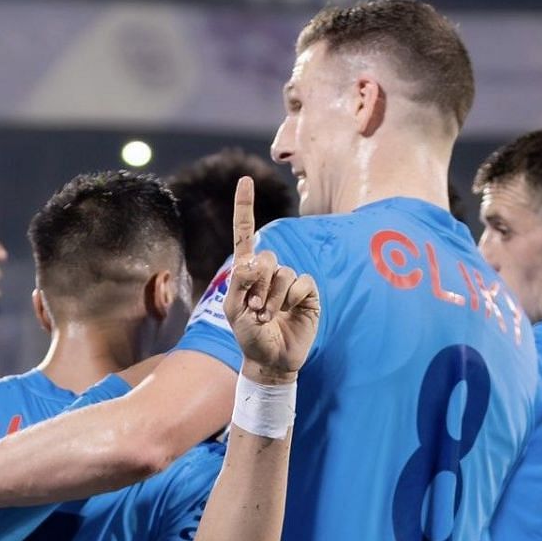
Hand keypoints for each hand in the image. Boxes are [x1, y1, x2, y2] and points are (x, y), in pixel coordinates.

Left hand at [223, 176, 319, 381]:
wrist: (271, 359)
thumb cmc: (248, 336)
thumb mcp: (234, 310)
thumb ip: (239, 283)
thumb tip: (254, 260)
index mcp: (246, 272)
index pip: (245, 235)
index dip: (245, 208)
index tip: (245, 180)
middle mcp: (269, 271)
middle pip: (267, 257)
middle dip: (258, 286)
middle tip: (255, 310)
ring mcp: (289, 280)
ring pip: (283, 272)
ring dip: (272, 298)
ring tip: (267, 317)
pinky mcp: (307, 291)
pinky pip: (301, 282)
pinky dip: (291, 298)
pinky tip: (287, 312)